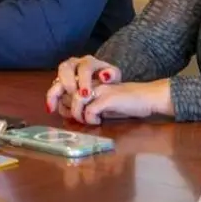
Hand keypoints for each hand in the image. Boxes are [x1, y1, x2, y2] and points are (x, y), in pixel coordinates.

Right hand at [46, 55, 121, 116]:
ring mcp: (65, 72)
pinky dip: (51, 98)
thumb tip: (104, 76)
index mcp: (88, 62)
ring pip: (56, 77)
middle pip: (65, 68)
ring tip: (56, 105)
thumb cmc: (108, 79)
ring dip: (55, 92)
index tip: (86, 94)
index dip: (84, 80)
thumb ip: (112, 74)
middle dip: (68, 83)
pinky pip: (53, 88)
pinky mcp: (59, 82)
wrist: (102, 81)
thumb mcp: (114, 76)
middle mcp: (74, 64)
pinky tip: (51, 109)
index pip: (84, 67)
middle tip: (73, 97)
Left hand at [56, 80, 175, 124]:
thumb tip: (65, 111)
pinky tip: (99, 121)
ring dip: (78, 114)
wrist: (147, 97)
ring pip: (76, 100)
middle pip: (65, 89)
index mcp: (88, 80)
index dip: (54, 96)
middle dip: (63, 106)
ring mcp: (100, 88)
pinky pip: (90, 110)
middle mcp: (92, 81)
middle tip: (74, 118)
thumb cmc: (123, 102)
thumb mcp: (99, 102)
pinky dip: (90, 119)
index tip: (53, 109)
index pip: (62, 83)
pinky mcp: (109, 98)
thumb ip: (83, 102)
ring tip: (88, 120)